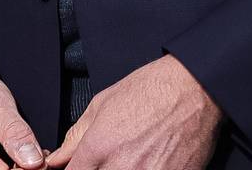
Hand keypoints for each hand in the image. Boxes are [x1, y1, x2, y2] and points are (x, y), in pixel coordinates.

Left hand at [45, 54, 218, 169]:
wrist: (194, 90)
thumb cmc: (148, 92)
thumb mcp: (100, 106)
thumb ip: (75, 138)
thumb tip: (57, 160)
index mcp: (98, 149)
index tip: (80, 166)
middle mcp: (121, 168)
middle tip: (108, 159)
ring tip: (132, 157)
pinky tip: (149, 162)